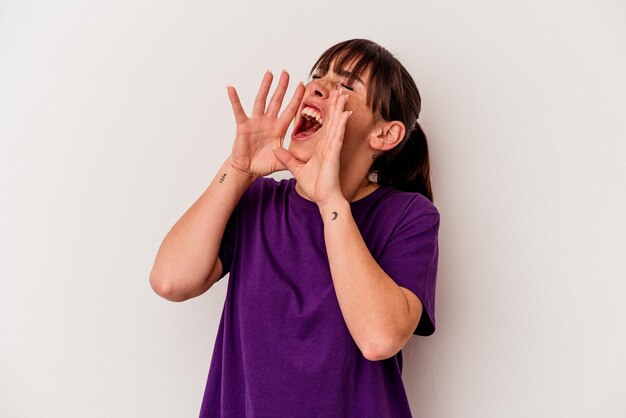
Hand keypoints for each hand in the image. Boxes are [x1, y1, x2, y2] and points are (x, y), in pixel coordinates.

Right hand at [226, 70, 304, 178]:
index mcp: (279, 128)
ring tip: (269, 73)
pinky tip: (231, 88)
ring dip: (265, 87)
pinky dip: (234, 100)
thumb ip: (294, 159)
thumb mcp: (282, 161)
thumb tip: (309, 161)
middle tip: (286, 72)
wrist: (247, 170)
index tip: (302, 85)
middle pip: (276, 100)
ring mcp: (256, 122)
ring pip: (261, 101)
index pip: (290, 110)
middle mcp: (268, 122)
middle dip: (282, 87)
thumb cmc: (263, 164)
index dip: (296, 98)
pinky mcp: (243, 126)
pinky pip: (239, 110)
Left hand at [273, 88, 351, 205]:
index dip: (327, 112)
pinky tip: (345, 112)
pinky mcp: (334, 153)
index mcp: (321, 148)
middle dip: (335, 105)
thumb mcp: (297, 169)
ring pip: (337, 124)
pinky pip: (337, 136)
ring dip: (340, 109)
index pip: (324, 126)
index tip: (328, 100)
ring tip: (343, 94)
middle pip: (332, 121)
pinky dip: (341, 124)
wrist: (324, 199)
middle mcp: (329, 145)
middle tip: (338, 90)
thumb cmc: (316, 187)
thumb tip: (277, 150)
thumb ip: (288, 158)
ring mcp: (333, 148)